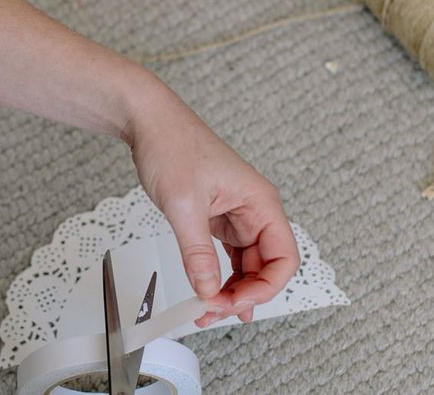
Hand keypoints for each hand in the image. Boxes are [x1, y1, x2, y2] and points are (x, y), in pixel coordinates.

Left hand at [125, 89, 299, 326]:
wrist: (150, 122)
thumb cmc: (172, 145)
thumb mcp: (184, 204)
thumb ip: (197, 252)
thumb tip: (208, 290)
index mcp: (260, 201)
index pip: (284, 258)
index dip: (266, 288)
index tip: (236, 303)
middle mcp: (254, 209)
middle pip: (265, 267)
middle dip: (243, 294)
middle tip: (212, 311)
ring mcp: (236, 214)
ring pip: (245, 265)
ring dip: (229, 290)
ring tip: (206, 310)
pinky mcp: (217, 217)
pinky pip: (226, 255)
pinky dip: (217, 275)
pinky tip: (208, 292)